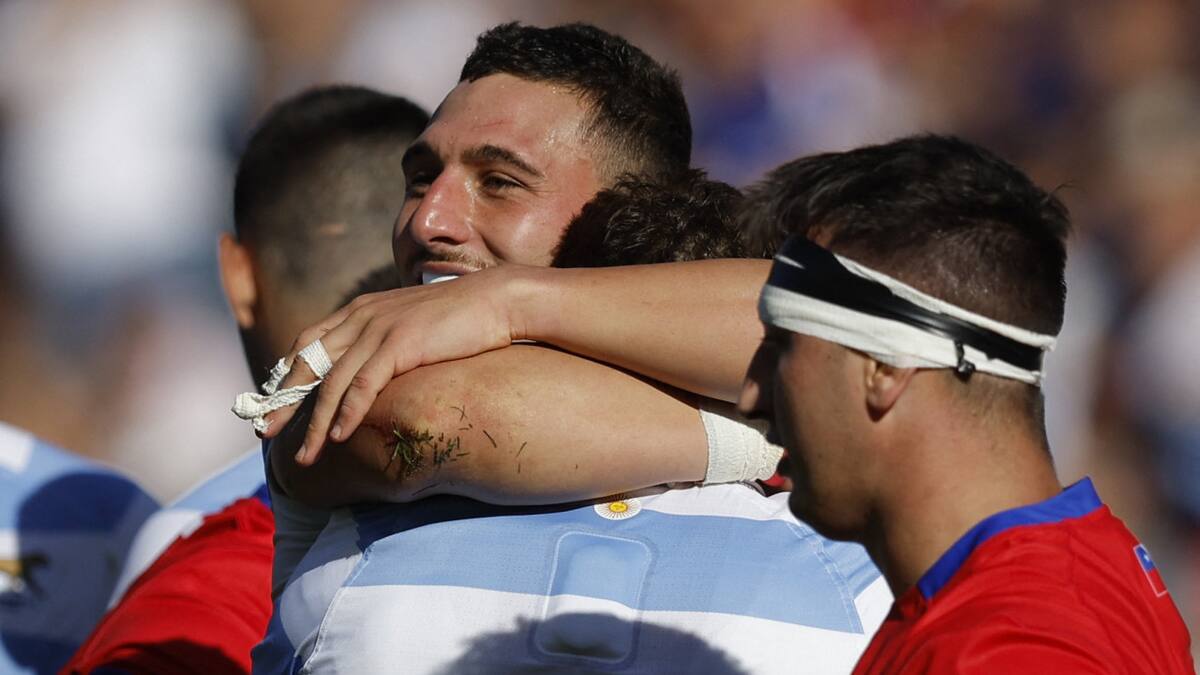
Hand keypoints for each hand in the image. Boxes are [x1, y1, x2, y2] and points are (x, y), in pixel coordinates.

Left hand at [262, 265, 531, 463]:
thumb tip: (380, 373)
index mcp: (361, 310)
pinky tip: (339, 437)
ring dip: (315, 423)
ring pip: (331, 382)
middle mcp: (361, 317)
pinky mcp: (400, 343)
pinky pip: (363, 385)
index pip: (308, 342)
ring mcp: (379, 329)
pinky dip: (347, 413)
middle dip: (283, 402)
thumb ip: (388, 342)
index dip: (287, 375)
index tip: (274, 405)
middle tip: (265, 433)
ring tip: (304, 456)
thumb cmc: (463, 319)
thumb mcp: (413, 326)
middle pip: (307, 363)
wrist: (498, 301)